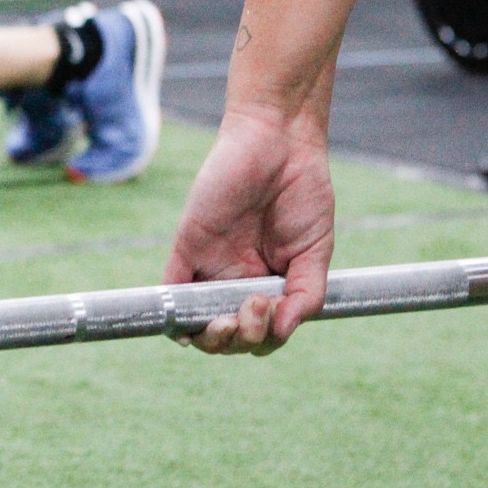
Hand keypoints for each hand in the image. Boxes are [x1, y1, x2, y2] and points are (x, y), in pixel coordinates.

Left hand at [164, 104, 335, 354]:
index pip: (257, 334)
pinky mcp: (186, 247)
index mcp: (267, 284)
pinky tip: (191, 325)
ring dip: (215, 337)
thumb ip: (305, 295)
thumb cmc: (303, 194)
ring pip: (198, 323)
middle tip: (258, 307)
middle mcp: (235, 280)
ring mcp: (209, 266)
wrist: (280, 145)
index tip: (274, 323)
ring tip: (239, 312)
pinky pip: (171, 289)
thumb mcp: (316, 252)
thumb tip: (283, 331)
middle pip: (227, 336)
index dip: (261, 342)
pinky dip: (175, 315)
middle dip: (243, 339)